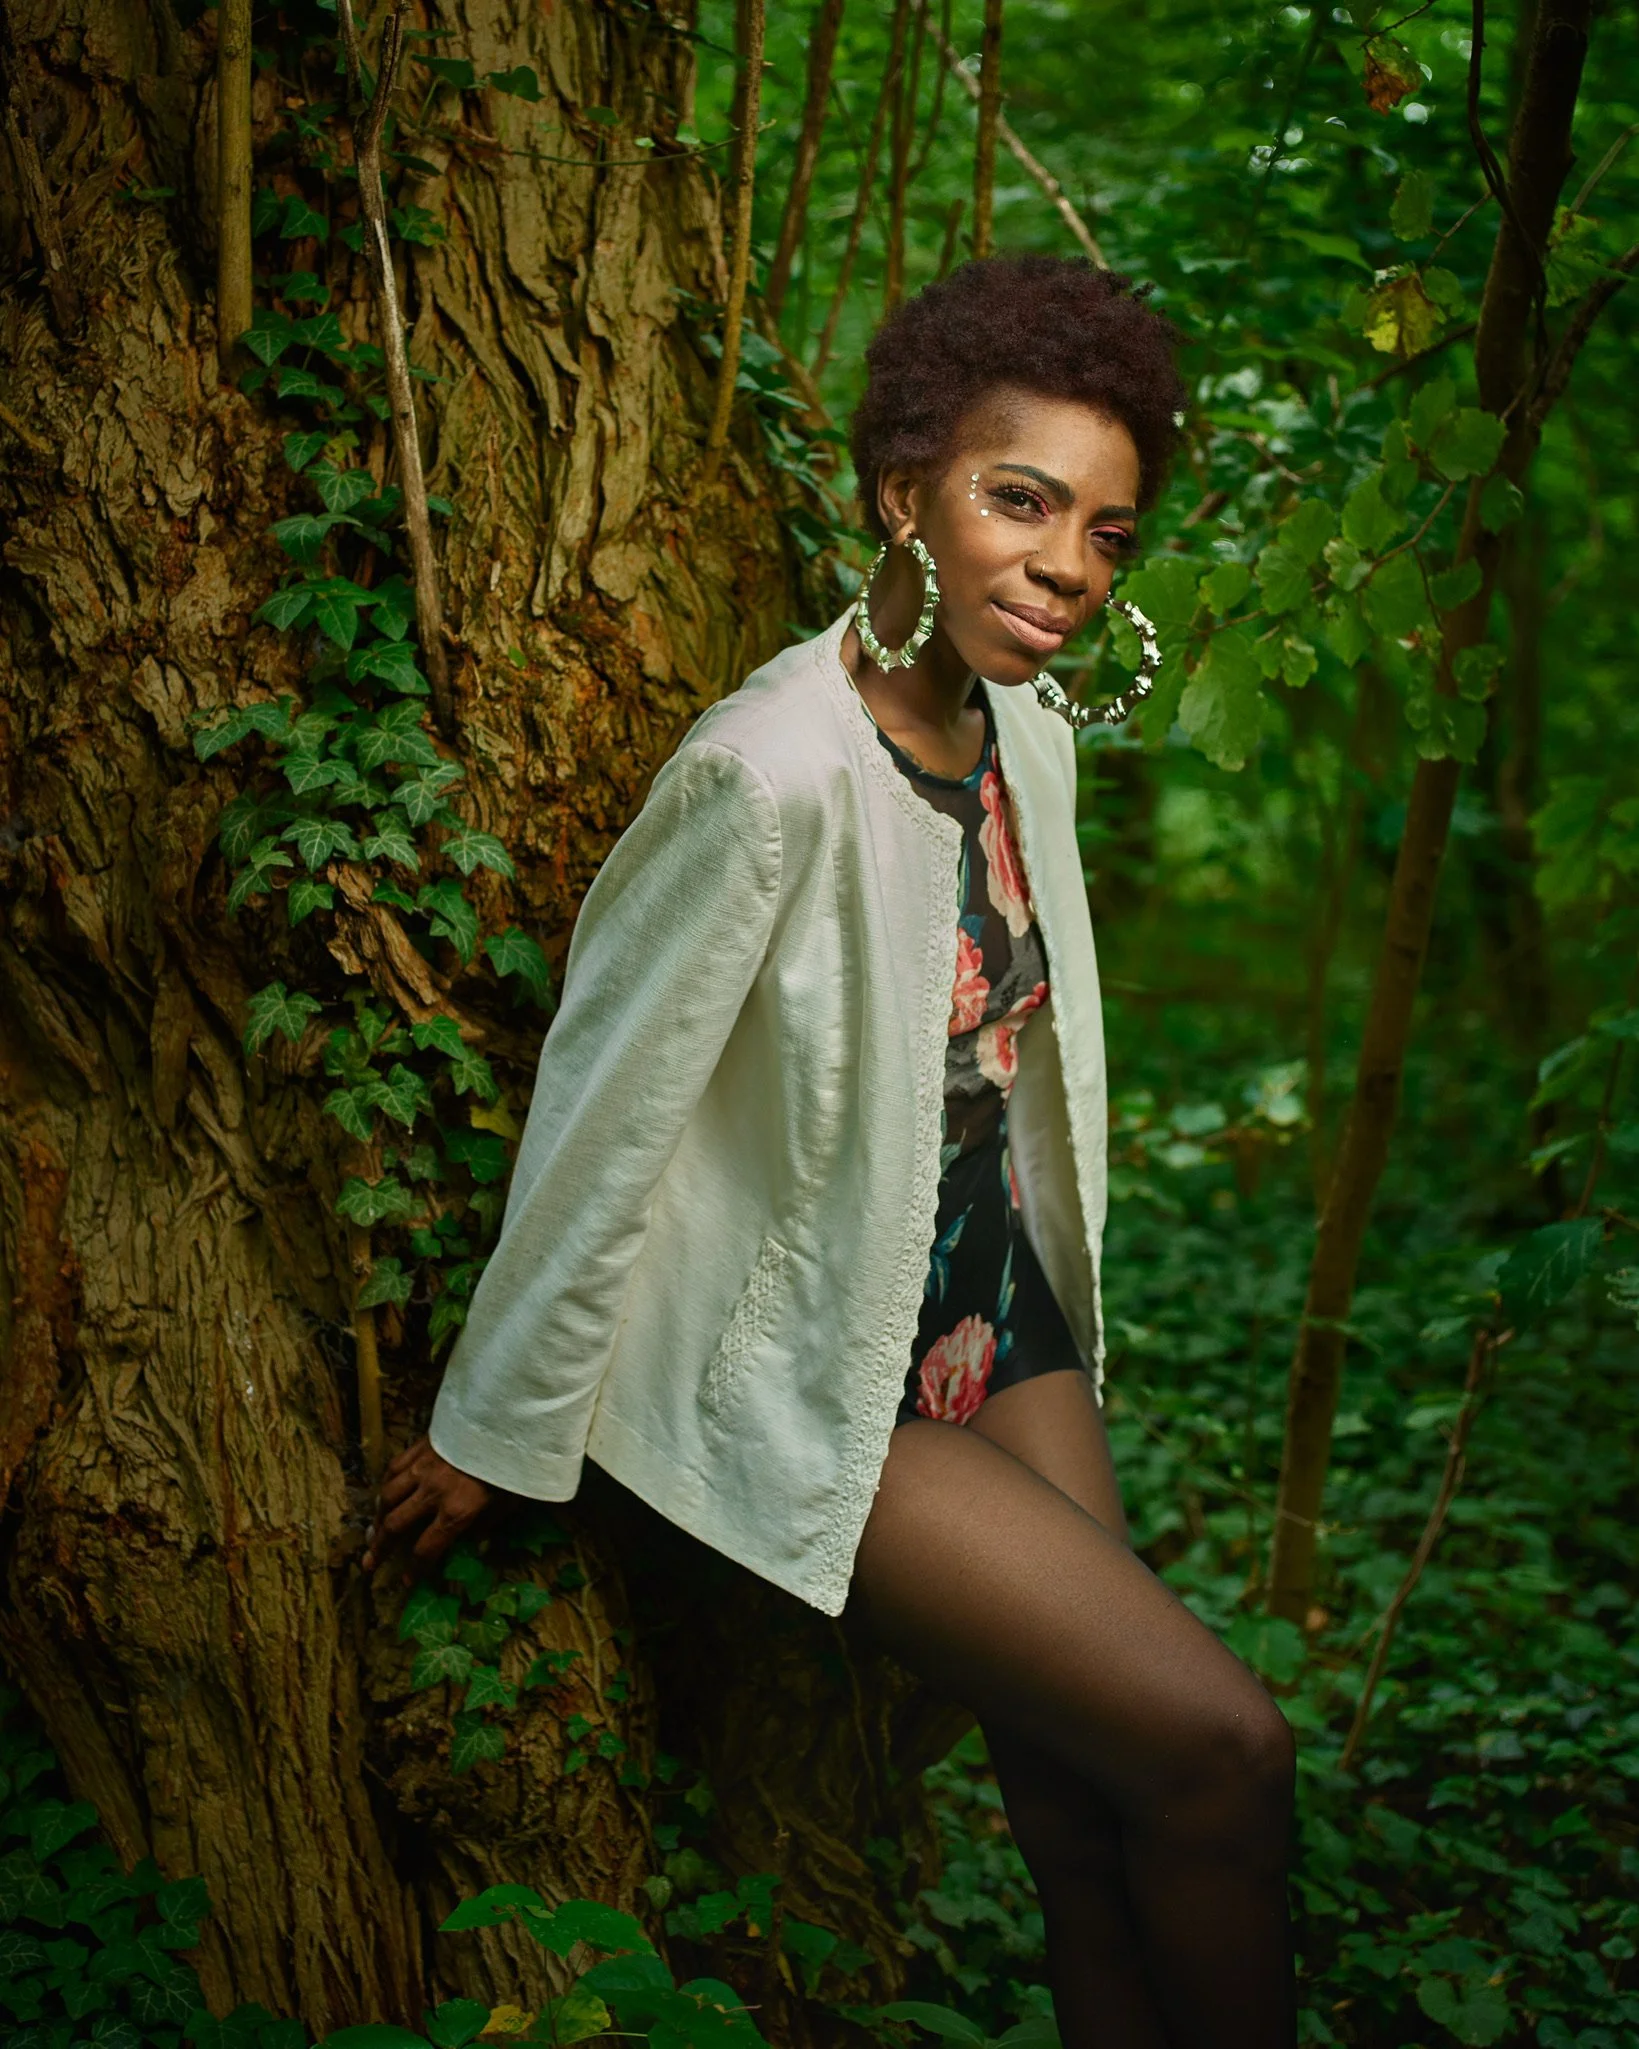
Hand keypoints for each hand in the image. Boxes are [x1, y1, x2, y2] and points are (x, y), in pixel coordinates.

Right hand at [363, 1435, 502, 1573]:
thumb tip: (474, 1544)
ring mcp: (422, 1468)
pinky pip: (393, 1470)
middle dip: (380, 1548)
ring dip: (376, 1518)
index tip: (407, 1581)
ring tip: (372, 1533)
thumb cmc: (512, 1463)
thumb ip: (489, 1524)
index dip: (415, 1569)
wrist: (505, 1418)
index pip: (426, 1549)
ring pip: (387, 1497)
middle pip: (395, 1526)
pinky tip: (383, 1495)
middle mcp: (433, 1492)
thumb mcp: (510, 1501)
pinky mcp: (420, 1447)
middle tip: (370, 1563)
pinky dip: (385, 1486)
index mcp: (457, 1511)